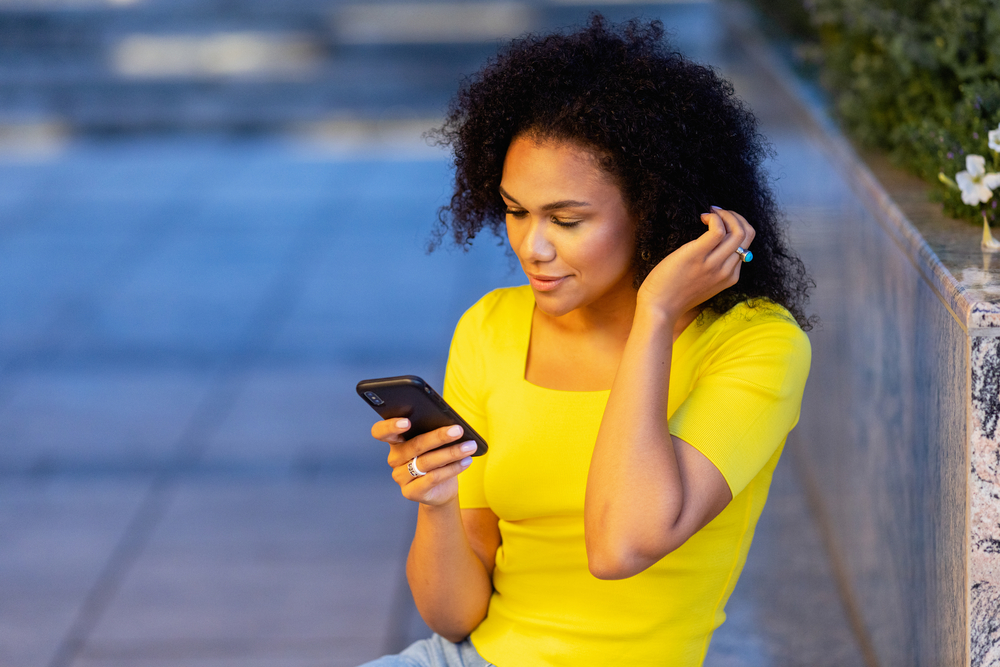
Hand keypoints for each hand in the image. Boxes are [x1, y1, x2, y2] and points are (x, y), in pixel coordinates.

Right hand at [370, 419, 475, 505]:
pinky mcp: (410, 492)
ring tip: (469, 447)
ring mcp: (400, 477)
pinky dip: (452, 468)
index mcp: (396, 441)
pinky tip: (466, 461)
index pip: (381, 432)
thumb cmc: (438, 459)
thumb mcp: (435, 444)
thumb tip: (451, 423)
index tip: (407, 422)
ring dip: (451, 453)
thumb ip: (434, 431)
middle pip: (414, 445)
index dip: (390, 426)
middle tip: (457, 430)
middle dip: (438, 436)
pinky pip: (433, 478)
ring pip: (426, 462)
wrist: (441, 490)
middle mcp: (394, 459)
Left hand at [636, 207, 754, 320]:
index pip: (746, 246)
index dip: (736, 229)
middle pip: (747, 236)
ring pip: (738, 232)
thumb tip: (713, 246)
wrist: (658, 309)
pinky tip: (702, 217)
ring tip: (709, 213)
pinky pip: (717, 230)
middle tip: (718, 213)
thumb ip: (713, 269)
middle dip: (736, 217)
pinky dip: (714, 218)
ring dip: (726, 214)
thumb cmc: (674, 295)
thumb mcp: (702, 284)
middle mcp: (726, 271)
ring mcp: (713, 264)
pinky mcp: (696, 256)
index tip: (720, 223)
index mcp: (730, 278)